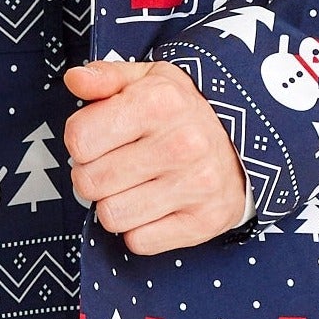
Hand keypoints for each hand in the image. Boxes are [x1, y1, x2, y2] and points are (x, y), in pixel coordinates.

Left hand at [58, 57, 250, 252]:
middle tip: (114, 166)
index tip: (99, 138)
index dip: (80, 140)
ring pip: (111, 216)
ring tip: (134, 186)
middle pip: (89, 182)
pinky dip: (139, 229)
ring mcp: (197, 185)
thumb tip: (75, 79)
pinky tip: (154, 206)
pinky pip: (139, 242)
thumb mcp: (146, 80)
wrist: (243, 145)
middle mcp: (182, 144)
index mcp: (160, 102)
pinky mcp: (205, 221)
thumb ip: (105, 77)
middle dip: (92, 175)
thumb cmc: (180, 112)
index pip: (79, 139)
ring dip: (115, 204)